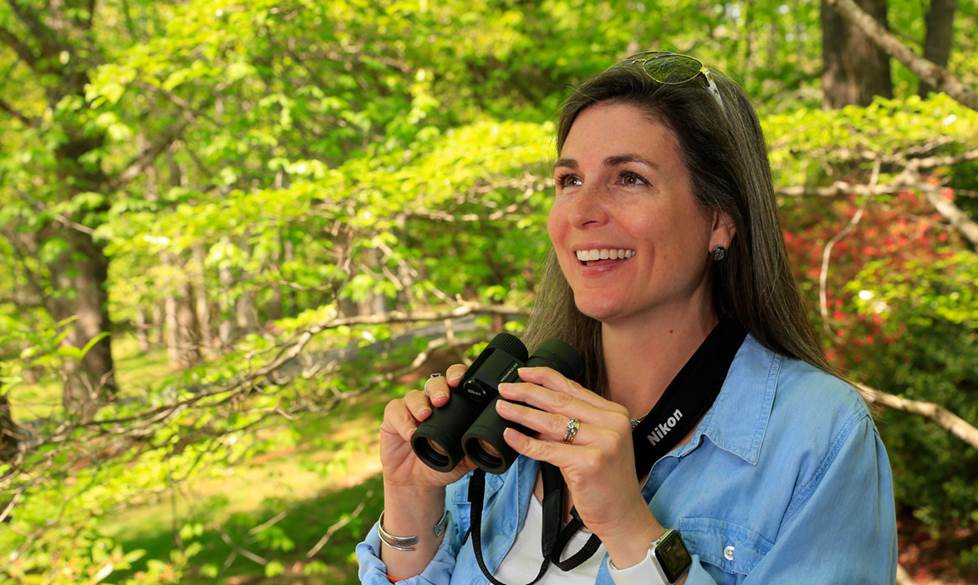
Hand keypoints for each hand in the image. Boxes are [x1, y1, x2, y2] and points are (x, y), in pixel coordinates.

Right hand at [380, 363, 474, 489]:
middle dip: (439, 388)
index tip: (460, 382)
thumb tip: (493, 445)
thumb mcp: (464, 460)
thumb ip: (477, 450)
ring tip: (425, 415)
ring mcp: (411, 408)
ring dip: (419, 403)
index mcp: (451, 404)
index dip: (457, 376)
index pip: (455, 381)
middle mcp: (430, 401)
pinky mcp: (392, 418)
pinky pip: (396, 411)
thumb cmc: (442, 464)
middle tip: (442, 399)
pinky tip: (410, 433)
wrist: (418, 483)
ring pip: (414, 395)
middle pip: (435, 382)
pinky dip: (403, 421)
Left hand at [496, 367, 662, 562]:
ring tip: (502, 408)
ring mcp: (602, 442)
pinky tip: (510, 435)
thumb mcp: (596, 444)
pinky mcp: (589, 463)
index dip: (545, 377)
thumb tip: (536, 413)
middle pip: (560, 401)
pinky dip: (525, 443)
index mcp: (614, 414)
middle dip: (528, 392)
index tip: (522, 372)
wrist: (623, 515)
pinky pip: (547, 449)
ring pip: (551, 423)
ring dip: (522, 413)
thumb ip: (573, 426)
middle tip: (505, 388)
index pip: (573, 387)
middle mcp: (611, 424)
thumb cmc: (606, 482)